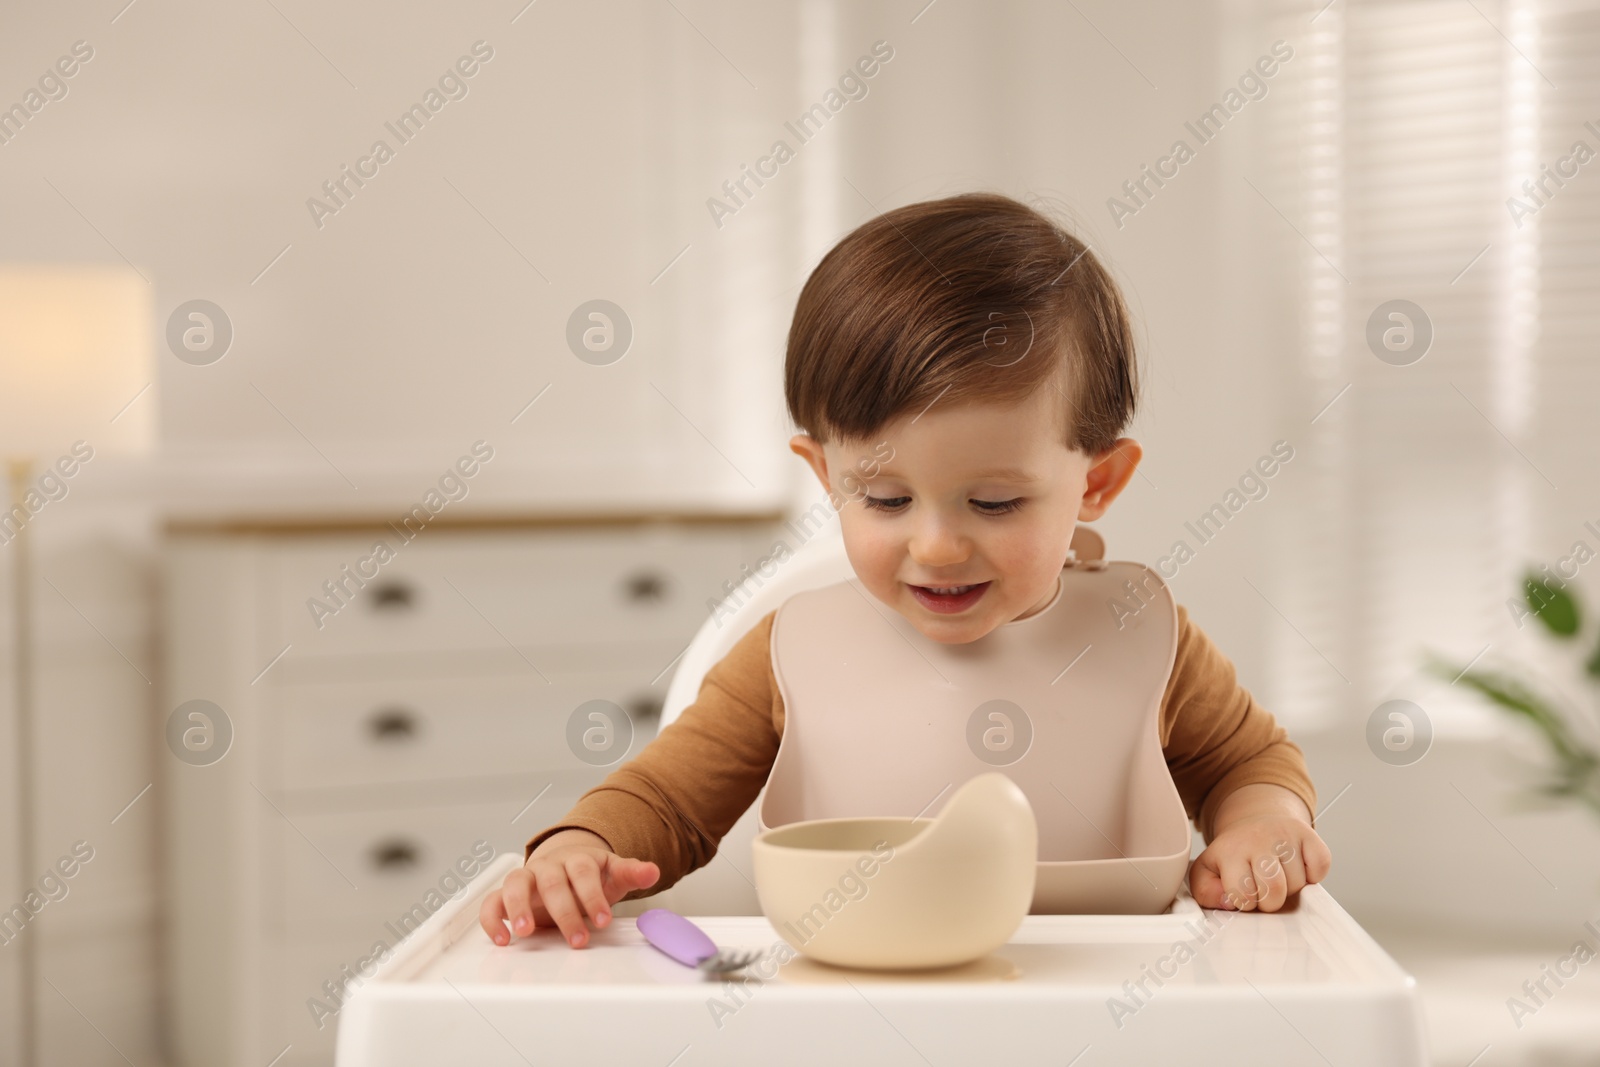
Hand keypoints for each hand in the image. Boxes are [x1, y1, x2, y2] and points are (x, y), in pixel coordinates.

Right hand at [478, 828, 659, 947]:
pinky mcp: (507, 894)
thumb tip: (653, 871)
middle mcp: (548, 865)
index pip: (583, 872)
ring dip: (518, 908)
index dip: (593, 896)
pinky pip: (492, 902)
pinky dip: (493, 919)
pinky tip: (503, 939)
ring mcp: (526, 878)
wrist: (565, 863)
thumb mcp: (613, 873)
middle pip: (552, 881)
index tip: (604, 920)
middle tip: (578, 940)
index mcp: (577, 858)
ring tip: (525, 933)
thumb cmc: (590, 874)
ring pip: (516, 884)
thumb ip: (631, 872)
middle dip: (564, 912)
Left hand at [1188, 795, 1330, 911]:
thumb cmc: (1235, 854)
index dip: (1246, 903)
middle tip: (1263, 890)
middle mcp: (1258, 838)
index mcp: (1230, 850)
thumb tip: (1228, 902)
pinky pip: (1320, 869)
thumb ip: (1206, 892)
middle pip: (1275, 890)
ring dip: (1290, 889)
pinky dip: (1312, 876)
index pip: (1243, 895)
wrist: (1256, 822)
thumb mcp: (1208, 871)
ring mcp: (1285, 834)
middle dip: (1270, 901)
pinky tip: (1296, 868)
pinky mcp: (1309, 834)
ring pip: (1299, 884)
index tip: (1244, 894)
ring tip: (1277, 876)